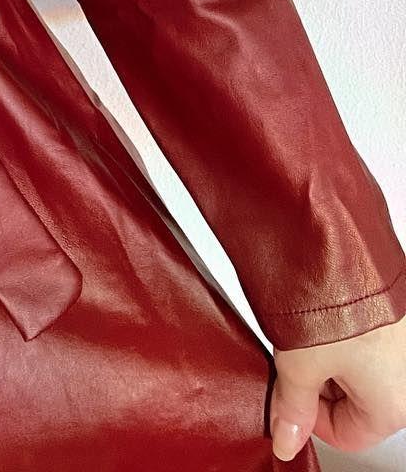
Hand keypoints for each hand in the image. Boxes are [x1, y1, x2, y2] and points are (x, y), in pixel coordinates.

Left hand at [270, 312, 405, 459]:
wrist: (341, 239)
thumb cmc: (333, 301)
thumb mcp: (298, 364)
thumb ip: (293, 408)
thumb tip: (286, 441)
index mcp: (393, 406)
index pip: (348, 436)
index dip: (311, 418)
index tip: (289, 395)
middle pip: (354, 403)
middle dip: (318, 384)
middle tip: (292, 358)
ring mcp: (403, 346)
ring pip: (357, 369)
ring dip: (326, 356)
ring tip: (303, 331)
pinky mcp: (396, 315)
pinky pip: (364, 340)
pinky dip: (338, 334)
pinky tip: (318, 314)